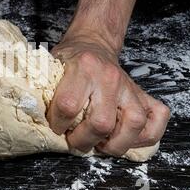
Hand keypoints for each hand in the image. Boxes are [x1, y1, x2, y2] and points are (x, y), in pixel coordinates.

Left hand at [47, 35, 169, 156]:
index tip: (57, 127)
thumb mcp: (51, 67)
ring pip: (133, 124)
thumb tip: (33, 116)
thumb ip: (45, 89)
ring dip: (116, 144)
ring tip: (101, 145)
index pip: (68, 106)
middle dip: (83, 140)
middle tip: (75, 141)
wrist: (92, 44)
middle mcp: (109, 77)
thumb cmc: (70, 59)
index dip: (58, 124)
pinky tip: (129, 140)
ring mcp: (129, 86)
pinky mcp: (142, 93)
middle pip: (100, 122)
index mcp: (83, 67)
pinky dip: (147, 136)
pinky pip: (157, 118)